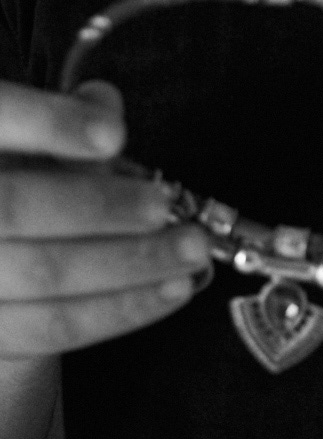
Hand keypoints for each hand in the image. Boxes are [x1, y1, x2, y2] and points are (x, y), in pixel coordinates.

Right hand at [0, 79, 211, 357]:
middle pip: (16, 208)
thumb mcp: (36, 135)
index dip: (51, 123)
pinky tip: (170, 290)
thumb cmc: (24, 178)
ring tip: (188, 251)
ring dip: (129, 263)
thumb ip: (69, 112)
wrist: (1, 249)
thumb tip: (106, 114)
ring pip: (43, 273)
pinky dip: (121, 309)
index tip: (113, 135)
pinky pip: (55, 326)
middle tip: (165, 203)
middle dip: (101, 207)